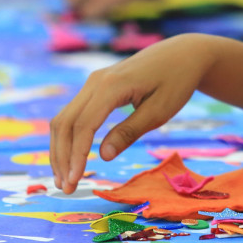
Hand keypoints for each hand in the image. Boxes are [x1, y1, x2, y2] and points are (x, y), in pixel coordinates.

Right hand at [49, 35, 213, 192]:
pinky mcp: (96, 86)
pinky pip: (74, 114)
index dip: (75, 156)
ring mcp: (93, 82)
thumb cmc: (176, 82)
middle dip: (61, 157)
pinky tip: (71, 158)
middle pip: (65, 123)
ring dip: (60, 149)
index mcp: (112, 86)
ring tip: (64, 179)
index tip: (74, 183)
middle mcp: (95, 81)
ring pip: (64, 118)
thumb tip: (102, 157)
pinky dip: (68, 137)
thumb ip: (129, 132)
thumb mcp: (159, 111)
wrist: (182, 54)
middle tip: (66, 188)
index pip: (83, 126)